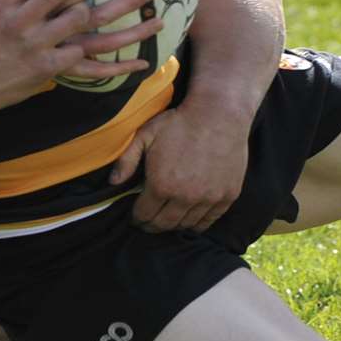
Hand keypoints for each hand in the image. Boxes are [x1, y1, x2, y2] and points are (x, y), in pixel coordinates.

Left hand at [108, 102, 252, 232]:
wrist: (219, 114)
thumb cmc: (179, 122)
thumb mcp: (145, 135)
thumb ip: (126, 160)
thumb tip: (113, 183)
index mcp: (162, 185)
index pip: (144, 214)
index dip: (136, 218)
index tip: (135, 217)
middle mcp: (185, 197)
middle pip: (164, 224)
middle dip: (151, 226)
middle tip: (147, 224)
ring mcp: (208, 198)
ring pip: (186, 225)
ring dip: (174, 226)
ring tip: (167, 221)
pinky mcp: (227, 196)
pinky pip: (209, 220)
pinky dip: (197, 223)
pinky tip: (189, 219)